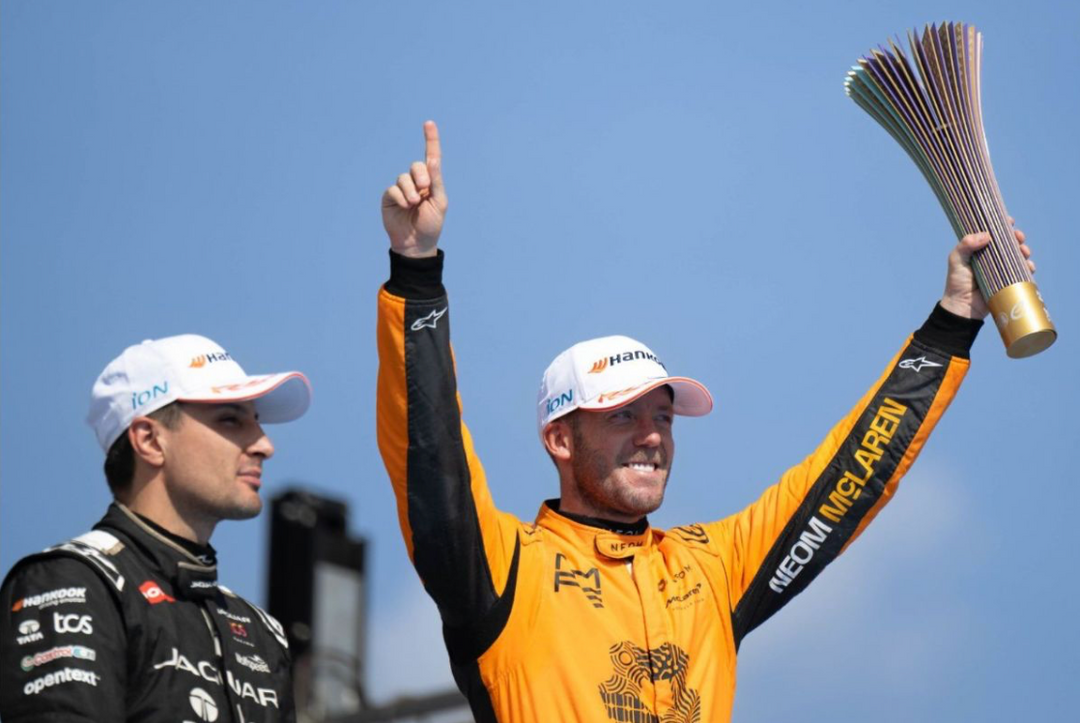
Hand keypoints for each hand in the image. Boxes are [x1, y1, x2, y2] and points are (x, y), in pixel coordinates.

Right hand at [381, 120, 446, 257]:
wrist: (416, 243)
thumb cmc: (431, 224)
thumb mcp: (439, 202)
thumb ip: (436, 181)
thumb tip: (432, 159)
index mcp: (431, 182)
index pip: (431, 158)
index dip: (430, 140)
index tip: (429, 123)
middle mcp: (416, 183)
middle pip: (417, 166)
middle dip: (421, 175)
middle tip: (424, 189)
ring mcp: (402, 189)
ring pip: (404, 177)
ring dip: (410, 190)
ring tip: (414, 203)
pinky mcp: (389, 197)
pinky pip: (393, 189)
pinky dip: (400, 196)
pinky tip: (404, 205)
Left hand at [940, 219, 1034, 318]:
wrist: (963, 307)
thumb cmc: (957, 282)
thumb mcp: (956, 260)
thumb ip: (966, 245)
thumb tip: (986, 235)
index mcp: (979, 249)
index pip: (993, 233)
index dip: (1002, 226)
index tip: (1009, 221)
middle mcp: (992, 257)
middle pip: (1009, 243)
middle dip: (1017, 237)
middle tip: (1018, 237)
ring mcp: (1002, 269)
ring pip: (1018, 256)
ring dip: (1024, 251)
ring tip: (1024, 252)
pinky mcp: (1009, 281)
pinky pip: (1023, 272)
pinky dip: (1028, 267)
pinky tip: (1028, 266)